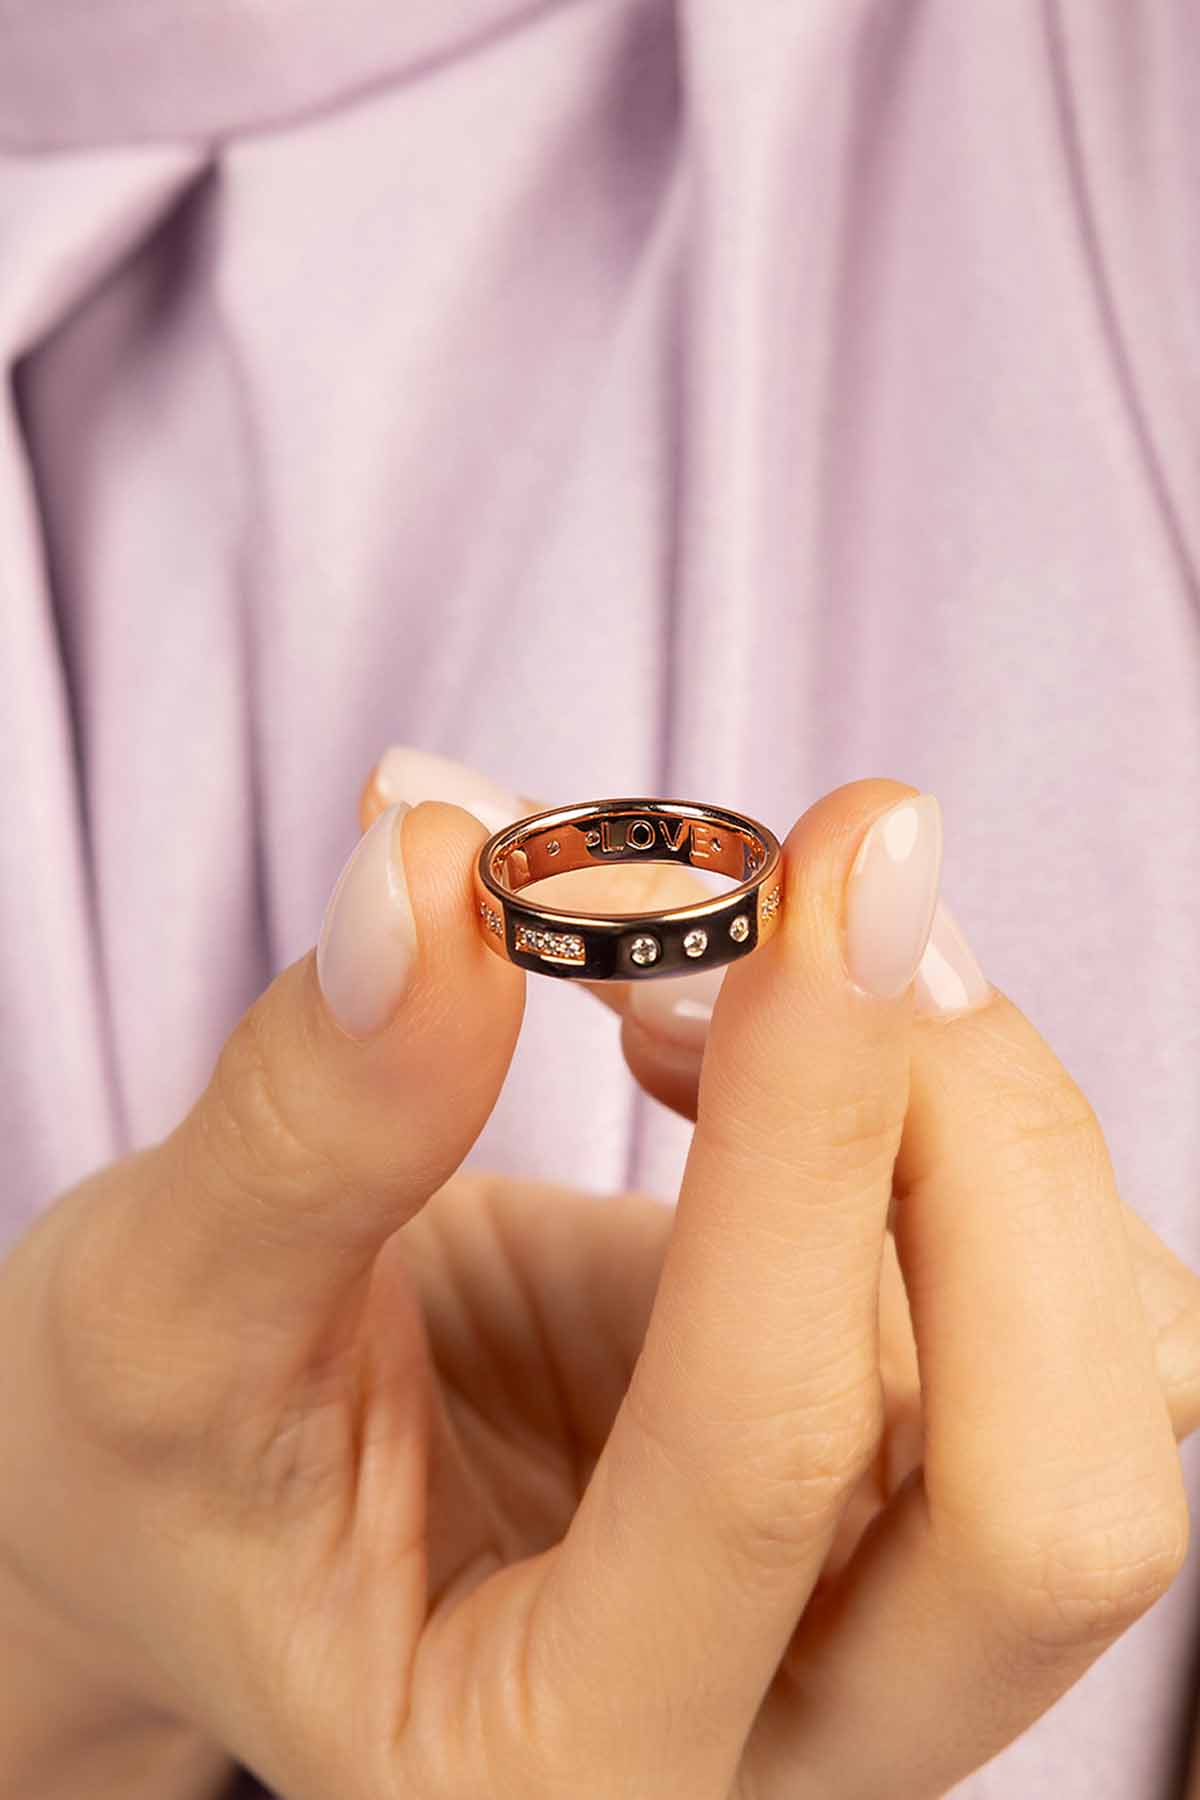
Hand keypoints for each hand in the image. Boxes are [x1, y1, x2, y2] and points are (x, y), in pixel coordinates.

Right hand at [0, 775, 1191, 1799]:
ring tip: (717, 980)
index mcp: (559, 1771)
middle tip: (822, 914)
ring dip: (970, 1100)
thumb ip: (310, 1120)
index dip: (804, 1142)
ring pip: (1119, 1371)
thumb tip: (436, 871)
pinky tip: (750, 1047)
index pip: (765, 1465)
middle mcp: (778, 1733)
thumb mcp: (162, 1308)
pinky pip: (1071, 1279)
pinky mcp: (918, 1462)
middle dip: (977, 1152)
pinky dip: (953, 1102)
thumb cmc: (168, 1444)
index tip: (811, 875)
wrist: (223, 1483)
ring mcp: (883, 1607)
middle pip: (1058, 1502)